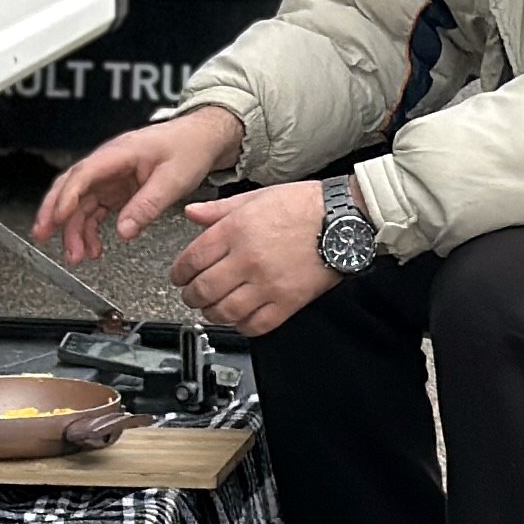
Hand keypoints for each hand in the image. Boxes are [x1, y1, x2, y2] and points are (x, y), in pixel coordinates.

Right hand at [34, 105, 245, 264]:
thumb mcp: (173, 179)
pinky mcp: (116, 188)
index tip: (57, 220)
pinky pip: (95, 210)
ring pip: (80, 204)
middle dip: (53, 213)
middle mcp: (109, 163)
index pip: (83, 174)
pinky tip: (93, 248)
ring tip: (77, 256)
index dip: (67, 198)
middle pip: (71, 188)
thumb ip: (147, 205)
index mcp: (119, 153)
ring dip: (74, 230)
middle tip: (43, 237)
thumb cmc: (188, 148)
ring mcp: (110, 176)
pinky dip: (90, 230)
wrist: (201, 138)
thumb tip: (124, 231)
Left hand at [171, 179, 337, 336]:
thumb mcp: (256, 197)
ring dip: (212, 313)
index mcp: (235, 230)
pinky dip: (242, 326)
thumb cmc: (304, 205)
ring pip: (224, 312)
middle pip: (203, 290)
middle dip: (190, 296)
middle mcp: (247, 259)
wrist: (343, 219)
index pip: (191, 260)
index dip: (179, 273)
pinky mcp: (288, 302)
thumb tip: (191, 213)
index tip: (179, 276)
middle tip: (191, 295)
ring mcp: (267, 284)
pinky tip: (240, 318)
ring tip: (212, 308)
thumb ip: (218, 209)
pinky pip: (256, 325)